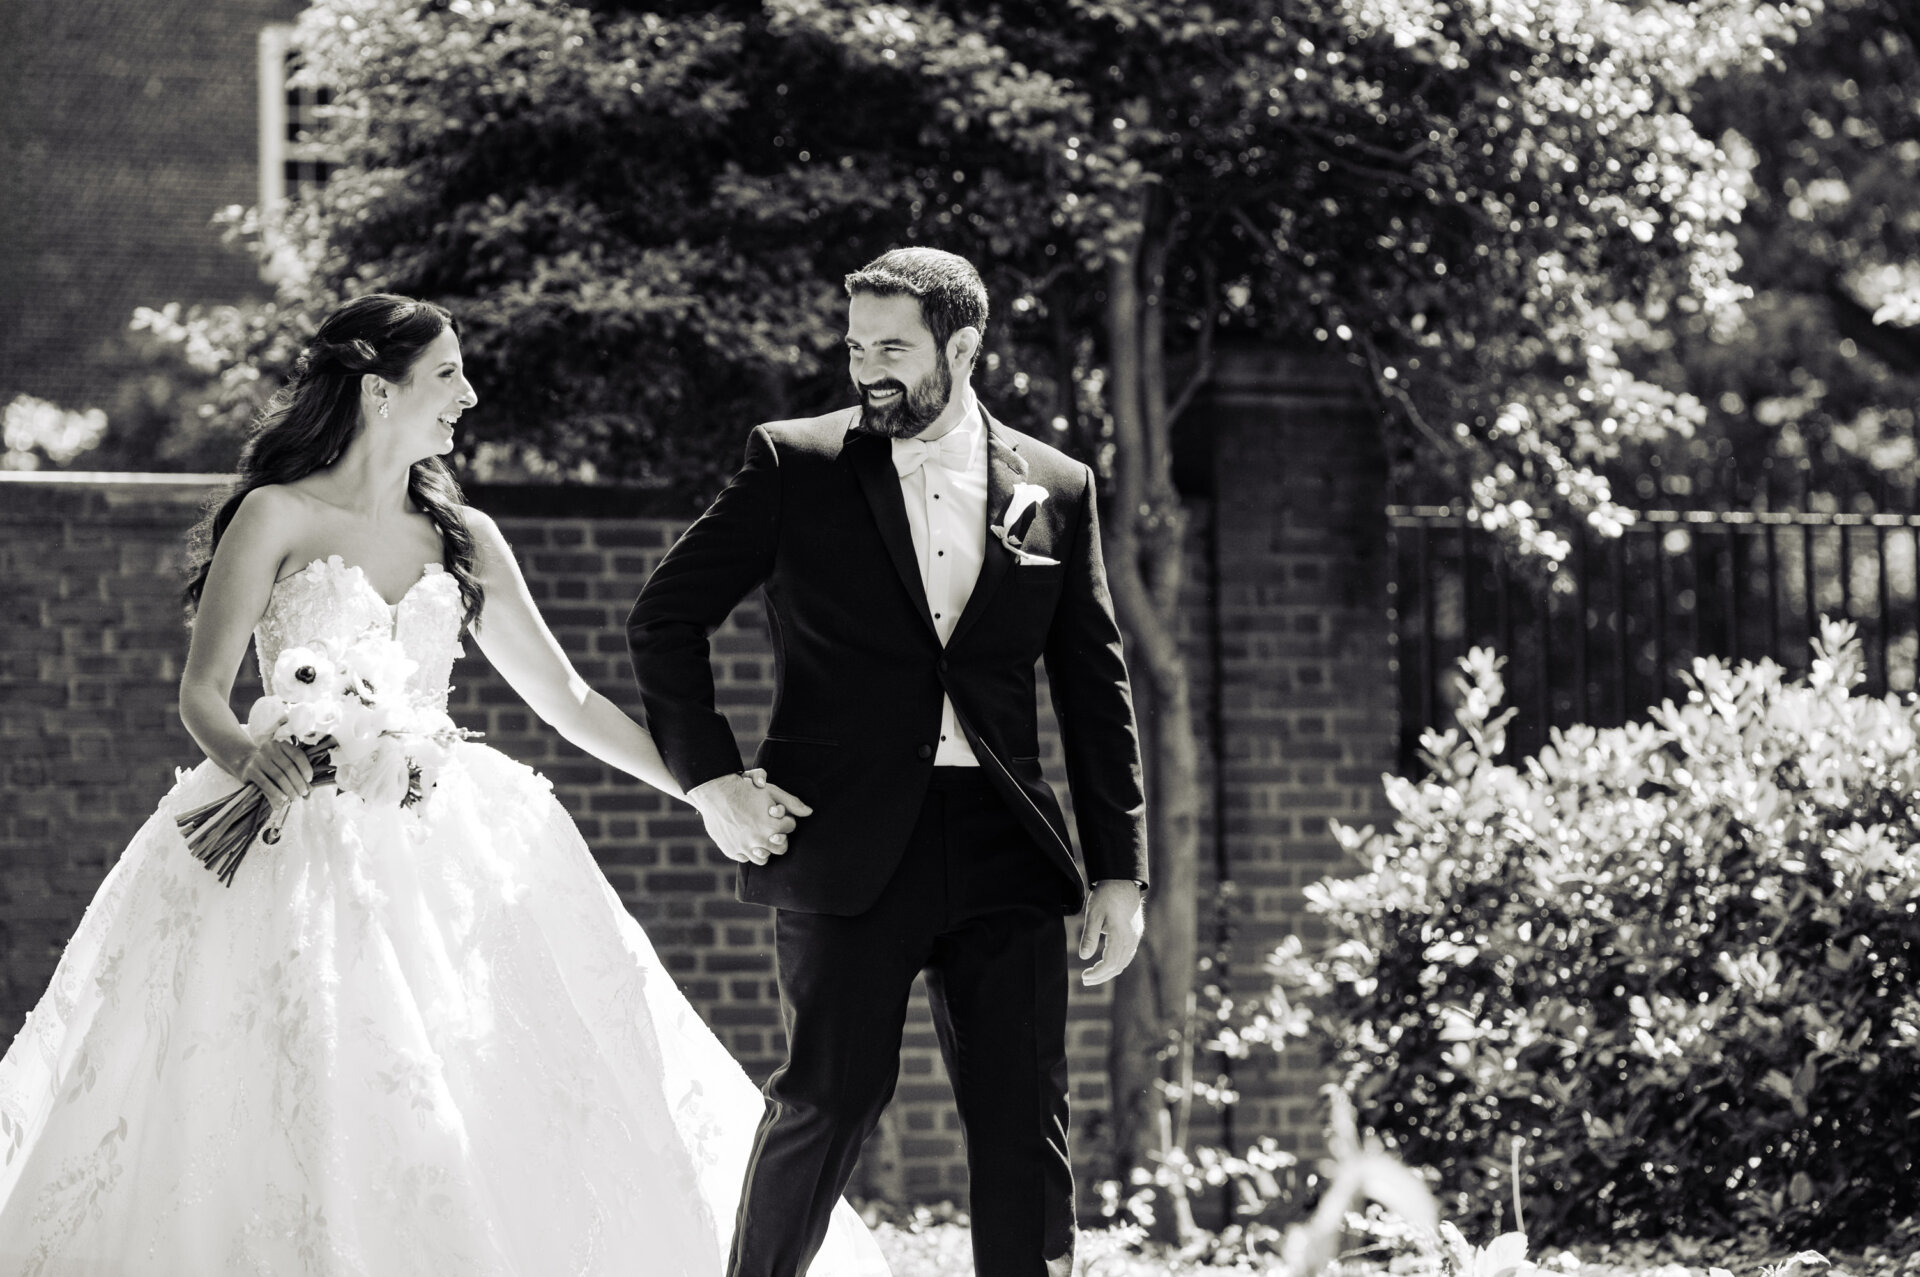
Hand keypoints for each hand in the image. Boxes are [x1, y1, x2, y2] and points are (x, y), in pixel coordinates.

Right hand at [231, 738, 313, 805]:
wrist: (242, 759)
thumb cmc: (269, 763)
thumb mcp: (281, 763)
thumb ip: (296, 774)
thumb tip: (311, 792)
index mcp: (281, 744)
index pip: (297, 755)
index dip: (305, 768)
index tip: (309, 780)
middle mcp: (270, 749)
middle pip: (289, 767)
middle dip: (298, 782)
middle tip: (303, 793)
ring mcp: (258, 759)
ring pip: (278, 776)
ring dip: (289, 789)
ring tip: (295, 798)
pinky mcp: (249, 770)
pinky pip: (265, 783)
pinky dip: (276, 792)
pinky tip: (283, 798)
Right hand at [687, 770, 813, 865]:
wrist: (716, 793)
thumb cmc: (746, 790)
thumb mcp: (772, 792)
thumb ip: (792, 803)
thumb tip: (810, 812)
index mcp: (773, 828)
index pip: (790, 828)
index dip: (785, 819)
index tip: (777, 814)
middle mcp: (759, 842)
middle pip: (780, 848)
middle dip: (779, 838)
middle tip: (773, 830)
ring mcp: (744, 848)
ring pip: (762, 859)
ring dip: (764, 849)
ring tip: (761, 838)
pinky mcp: (731, 851)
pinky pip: (745, 858)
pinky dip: (746, 851)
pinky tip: (745, 840)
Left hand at [1078, 879, 1144, 985]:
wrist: (1122, 881)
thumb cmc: (1106, 896)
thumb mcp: (1093, 913)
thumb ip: (1089, 936)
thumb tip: (1083, 957)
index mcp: (1121, 936)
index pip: (1110, 964)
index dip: (1097, 974)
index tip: (1084, 976)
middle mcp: (1131, 939)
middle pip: (1118, 967)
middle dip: (1102, 976)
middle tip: (1085, 980)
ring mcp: (1135, 937)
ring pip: (1124, 962)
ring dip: (1109, 971)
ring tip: (1093, 974)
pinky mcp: (1136, 933)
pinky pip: (1127, 955)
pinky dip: (1116, 963)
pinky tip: (1105, 963)